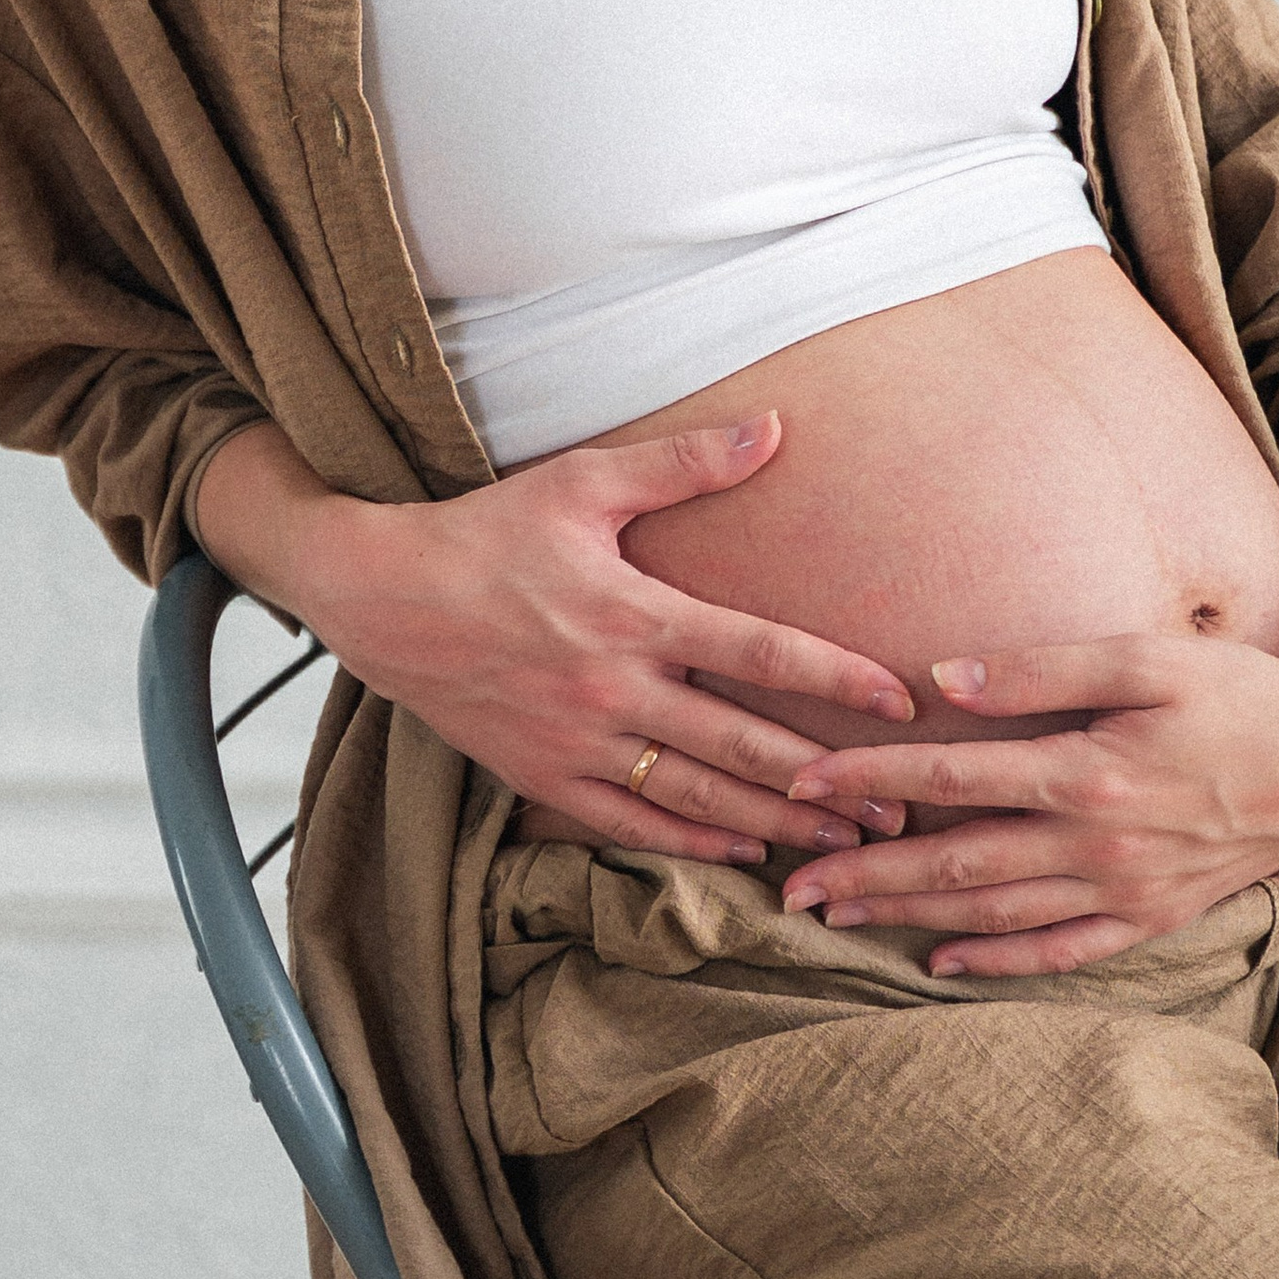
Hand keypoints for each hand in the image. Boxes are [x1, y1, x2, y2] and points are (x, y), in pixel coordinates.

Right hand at [193, 411, 913, 861]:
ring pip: (695, 795)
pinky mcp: (541, 775)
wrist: (377, 598)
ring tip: (840, 842)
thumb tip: (775, 427)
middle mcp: (613, 688)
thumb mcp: (580, 482)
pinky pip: (630, 822)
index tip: (901, 705)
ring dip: (773, 822)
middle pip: (742, 745)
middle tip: (897, 807)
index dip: (837, 680)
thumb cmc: (484, 533)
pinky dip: (691, 841)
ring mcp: (577, 742)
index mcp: (633, 613)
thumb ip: (682, 464)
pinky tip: (741, 851)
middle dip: (826, 781)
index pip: (759, 651)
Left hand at [776, 626, 1278, 974]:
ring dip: (910, 917)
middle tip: (787, 886)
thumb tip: (943, 680)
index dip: (872, 781)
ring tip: (836, 918)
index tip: (804, 784)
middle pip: (956, 864)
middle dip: (866, 873)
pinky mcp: (1150, 917)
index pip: (953, 780)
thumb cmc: (1237, 691)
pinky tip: (940, 963)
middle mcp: (1098, 844)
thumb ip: (1042, 667)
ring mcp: (1124, 891)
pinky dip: (996, 962)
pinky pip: (1059, 953)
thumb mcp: (1146, 656)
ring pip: (995, 914)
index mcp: (1088, 773)